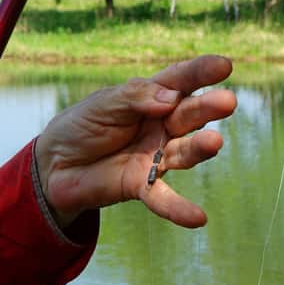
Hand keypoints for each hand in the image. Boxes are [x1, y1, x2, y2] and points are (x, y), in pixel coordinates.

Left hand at [34, 55, 236, 229]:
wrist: (55, 165)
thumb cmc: (81, 127)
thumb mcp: (102, 104)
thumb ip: (134, 98)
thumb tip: (170, 98)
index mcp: (151, 98)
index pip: (179, 81)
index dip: (201, 72)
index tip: (225, 66)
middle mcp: (161, 127)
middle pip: (188, 115)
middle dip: (207, 108)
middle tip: (228, 102)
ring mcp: (155, 157)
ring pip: (183, 153)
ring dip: (200, 148)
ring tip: (215, 142)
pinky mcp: (143, 187)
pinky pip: (163, 199)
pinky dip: (180, 209)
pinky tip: (198, 218)